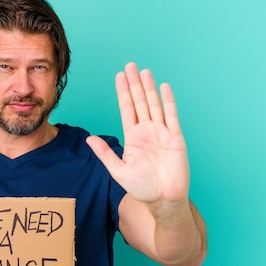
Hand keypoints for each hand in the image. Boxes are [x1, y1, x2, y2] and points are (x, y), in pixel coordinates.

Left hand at [86, 62, 189, 210]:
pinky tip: (164, 88)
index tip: (119, 76)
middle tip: (130, 65)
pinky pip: (172, 116)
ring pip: (154, 105)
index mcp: (133, 137)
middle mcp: (147, 131)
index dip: (123, 93)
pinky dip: (168, 101)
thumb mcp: (118, 171)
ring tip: (144, 72)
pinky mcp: (175, 138)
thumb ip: (105, 153)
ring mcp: (162, 133)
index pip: (127, 109)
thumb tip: (89, 139)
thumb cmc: (142, 188)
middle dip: (134, 84)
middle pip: (140, 102)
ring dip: (149, 88)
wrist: (164, 200)